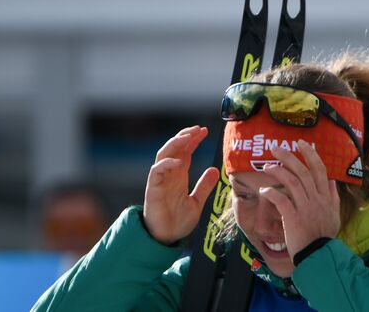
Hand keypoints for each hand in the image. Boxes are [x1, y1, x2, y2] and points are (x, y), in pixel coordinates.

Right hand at [143, 126, 218, 244]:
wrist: (166, 238)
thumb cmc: (178, 221)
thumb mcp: (197, 202)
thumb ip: (204, 186)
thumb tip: (215, 170)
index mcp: (179, 175)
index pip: (185, 151)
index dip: (193, 140)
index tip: (205, 131)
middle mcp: (169, 174)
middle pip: (174, 148)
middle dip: (185, 136)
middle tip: (198, 129)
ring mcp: (160, 180)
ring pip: (163, 154)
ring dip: (175, 144)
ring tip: (187, 137)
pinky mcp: (153, 189)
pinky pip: (156, 171)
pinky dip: (166, 164)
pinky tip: (178, 161)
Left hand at [259, 140, 339, 258]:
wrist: (319, 256)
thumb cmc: (324, 236)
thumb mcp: (334, 215)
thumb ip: (333, 197)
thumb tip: (331, 181)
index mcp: (325, 197)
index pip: (319, 169)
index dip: (310, 154)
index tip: (301, 143)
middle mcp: (316, 199)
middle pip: (303, 172)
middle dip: (289, 157)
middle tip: (276, 148)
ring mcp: (305, 208)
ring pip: (292, 182)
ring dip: (278, 172)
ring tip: (267, 167)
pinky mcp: (293, 218)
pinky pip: (281, 201)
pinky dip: (271, 193)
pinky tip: (264, 191)